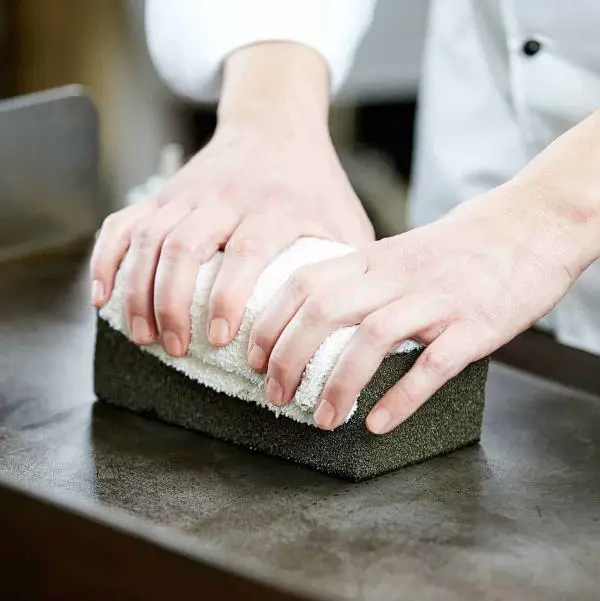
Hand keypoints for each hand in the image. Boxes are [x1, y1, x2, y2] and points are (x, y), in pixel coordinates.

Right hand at [89, 42, 373, 356]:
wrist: (276, 125)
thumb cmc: (314, 182)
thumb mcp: (344, 217)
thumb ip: (348, 266)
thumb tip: (354, 324)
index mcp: (275, 206)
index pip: (245, 252)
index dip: (228, 297)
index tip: (220, 339)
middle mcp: (225, 197)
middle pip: (184, 248)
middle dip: (172, 303)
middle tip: (174, 347)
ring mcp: (188, 193)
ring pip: (149, 239)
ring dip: (138, 291)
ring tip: (143, 335)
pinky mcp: (164, 193)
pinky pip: (123, 222)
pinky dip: (106, 258)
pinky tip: (102, 295)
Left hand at [248, 184, 582, 433]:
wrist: (528, 224)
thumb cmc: (457, 247)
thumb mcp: (398, 252)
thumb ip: (360, 279)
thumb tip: (316, 313)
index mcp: (373, 258)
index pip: (304, 284)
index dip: (271, 322)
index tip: (254, 358)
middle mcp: (397, 276)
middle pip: (325, 311)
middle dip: (289, 357)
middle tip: (275, 396)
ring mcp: (436, 301)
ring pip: (372, 339)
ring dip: (339, 384)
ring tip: (321, 420)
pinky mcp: (475, 326)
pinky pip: (433, 365)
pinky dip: (401, 397)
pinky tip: (377, 422)